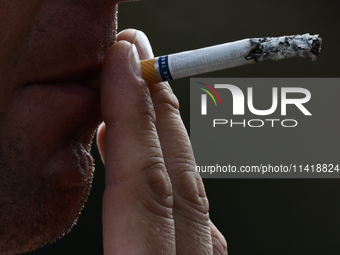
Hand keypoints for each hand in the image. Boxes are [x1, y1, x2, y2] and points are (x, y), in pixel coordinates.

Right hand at [96, 29, 226, 254]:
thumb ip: (104, 232)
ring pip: (194, 190)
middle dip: (156, 109)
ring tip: (137, 101)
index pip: (147, 185)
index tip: (124, 65)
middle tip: (137, 61)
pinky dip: (172, 177)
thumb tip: (104, 145)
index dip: (133, 120)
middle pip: (180, 176)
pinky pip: (196, 214)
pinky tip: (151, 162)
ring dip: (163, 137)